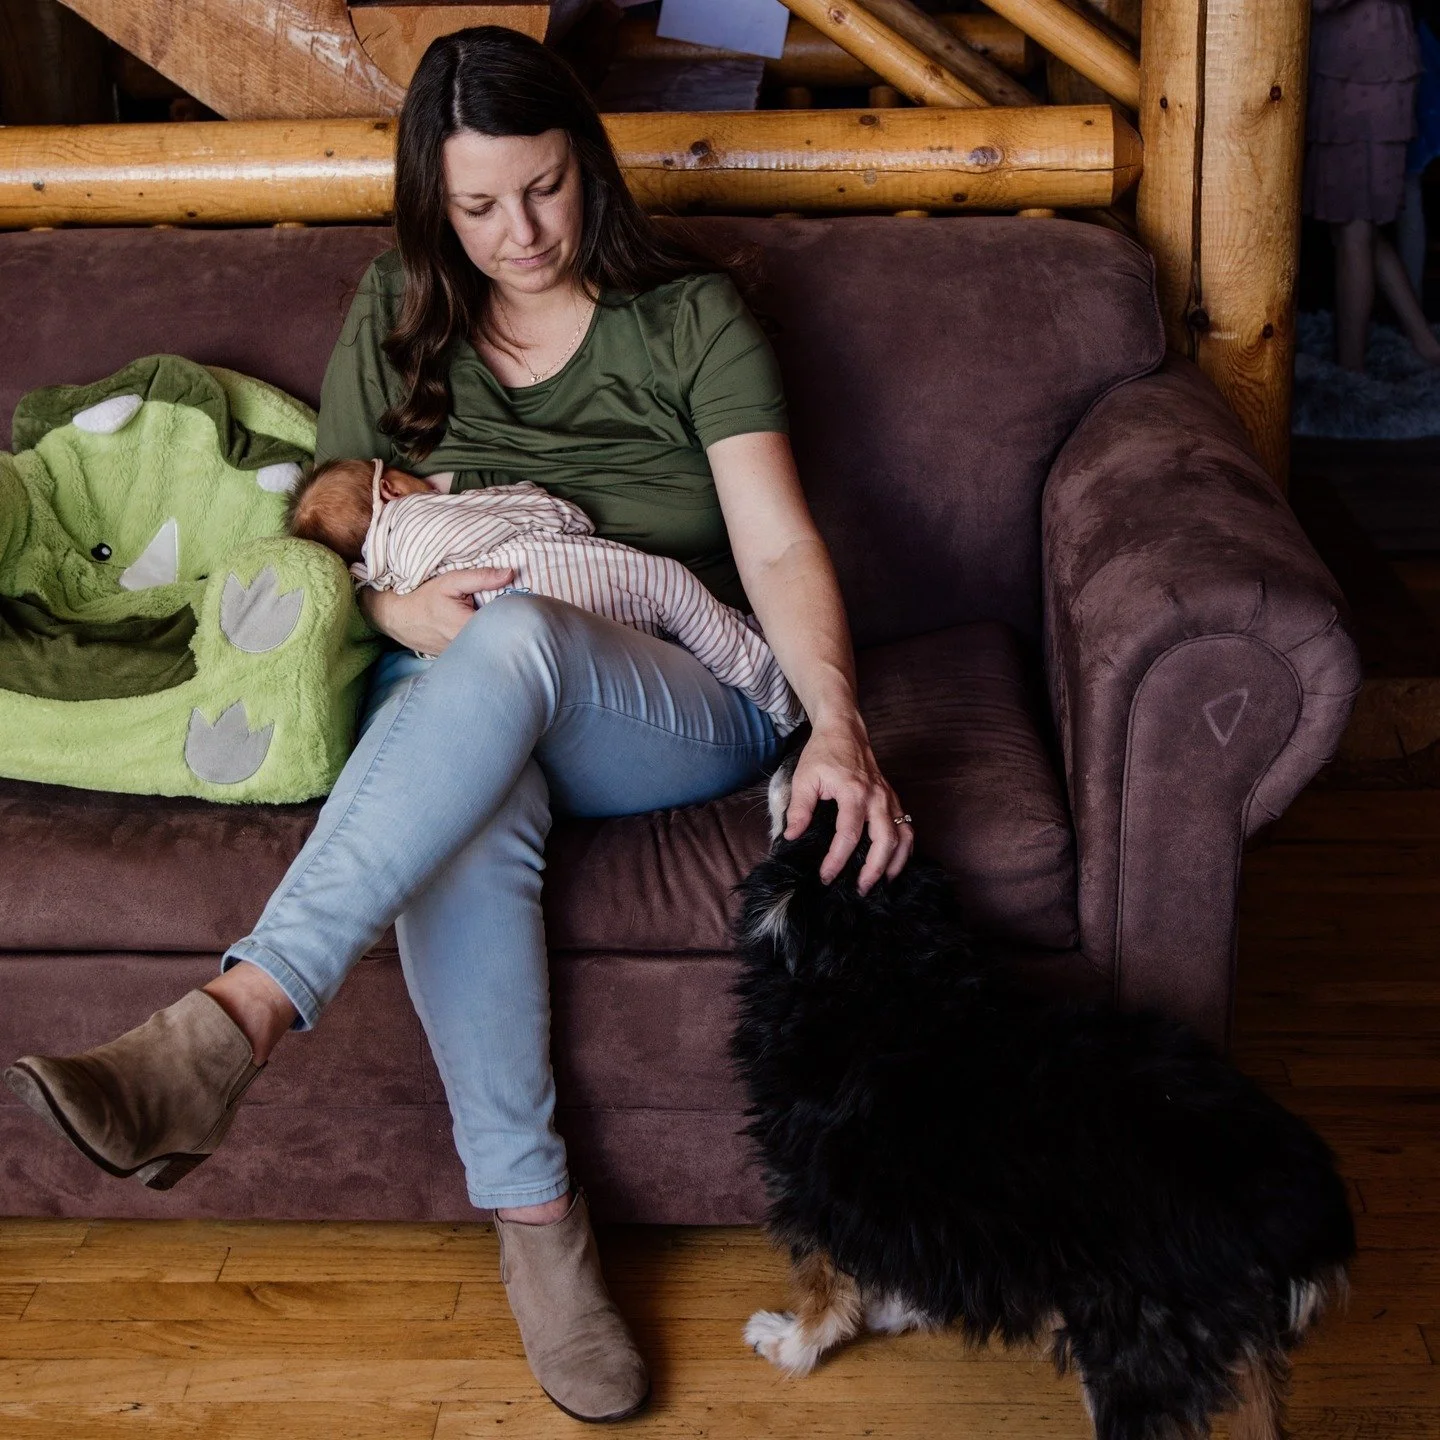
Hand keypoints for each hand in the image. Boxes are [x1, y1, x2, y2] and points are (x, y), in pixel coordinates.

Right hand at [360, 566, 514, 654]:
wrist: (397, 618)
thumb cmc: (423, 598)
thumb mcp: (451, 581)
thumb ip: (481, 578)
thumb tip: (510, 573)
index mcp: (468, 626)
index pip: (504, 623)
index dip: (514, 612)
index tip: (521, 601)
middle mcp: (467, 645)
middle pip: (499, 636)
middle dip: (508, 623)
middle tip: (511, 608)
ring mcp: (462, 655)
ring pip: (489, 645)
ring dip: (495, 633)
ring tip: (497, 619)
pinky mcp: (458, 659)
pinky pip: (478, 650)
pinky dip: (483, 640)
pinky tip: (483, 630)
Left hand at [783, 716, 912, 895]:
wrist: (845, 730)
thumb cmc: (823, 753)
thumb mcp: (804, 778)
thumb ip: (799, 809)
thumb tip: (791, 837)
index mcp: (854, 792)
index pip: (848, 835)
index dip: (837, 860)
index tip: (826, 876)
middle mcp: (877, 797)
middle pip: (885, 841)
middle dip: (874, 869)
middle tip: (861, 889)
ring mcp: (889, 798)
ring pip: (903, 836)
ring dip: (896, 862)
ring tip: (882, 882)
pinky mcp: (894, 798)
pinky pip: (907, 826)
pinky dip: (905, 848)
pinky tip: (894, 862)